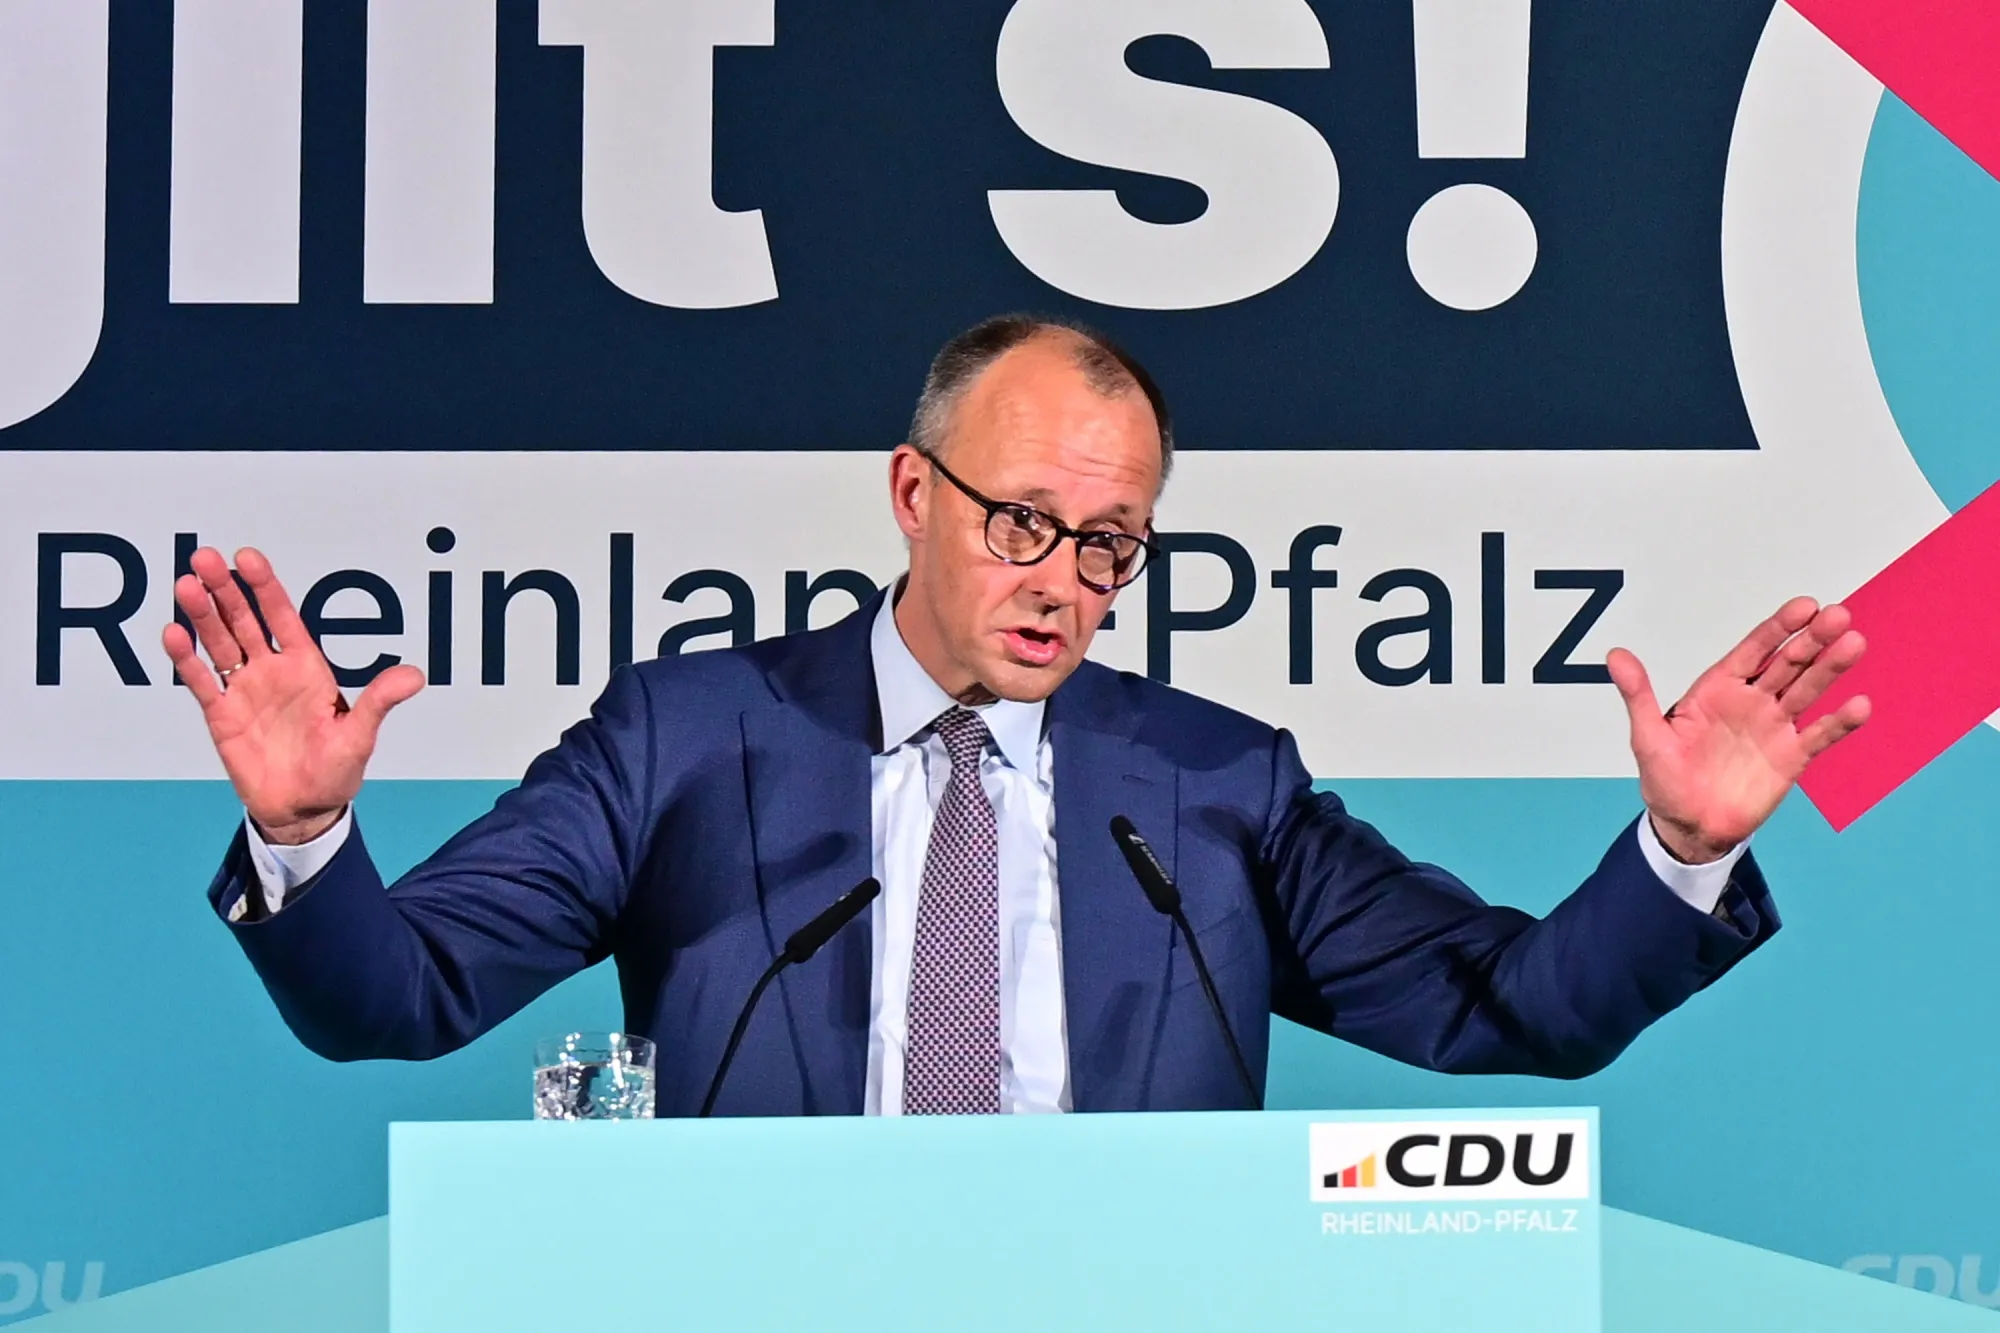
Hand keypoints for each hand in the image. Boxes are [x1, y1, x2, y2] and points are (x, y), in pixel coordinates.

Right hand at [161, 547, 424, 843]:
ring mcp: (245, 691)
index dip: (266, 587)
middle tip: (205, 559)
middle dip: (226, 590)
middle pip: (244, 621)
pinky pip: (202, 681)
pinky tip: (173, 633)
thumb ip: (380, 702)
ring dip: (202, 615)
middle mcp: (272, 672)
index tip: (248, 558)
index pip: (282, 617)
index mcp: (306, 668)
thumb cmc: (336, 771)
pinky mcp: (221, 715)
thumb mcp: (360, 736)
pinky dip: (186, 658)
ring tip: (185, 586)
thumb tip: (415, 676)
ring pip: (219, 644)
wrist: (303, 810)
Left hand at [1607, 597, 1869, 863]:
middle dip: (1812, 640)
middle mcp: (1751, 701)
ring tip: (1854, 643)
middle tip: (1839, 616)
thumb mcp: (1648, 736)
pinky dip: (1839, 722)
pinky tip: (1860, 705)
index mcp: (1718, 689)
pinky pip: (1819, 734)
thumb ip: (1638, 695)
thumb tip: (1615, 654)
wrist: (1688, 828)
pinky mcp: (1791, 757)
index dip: (1778, 629)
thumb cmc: (1666, 779)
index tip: (1804, 606)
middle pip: (1787, 663)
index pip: (1752, 650)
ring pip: (1807, 690)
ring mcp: (1774, 726)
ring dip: (1831, 667)